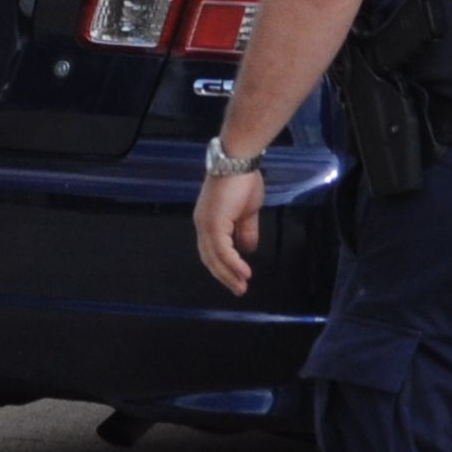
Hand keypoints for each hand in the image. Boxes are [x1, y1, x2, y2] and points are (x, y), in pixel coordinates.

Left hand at [194, 167, 264, 294]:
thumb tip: (249, 249)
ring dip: (229, 274)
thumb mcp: (247, 211)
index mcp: (208, 222)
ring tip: (242, 286)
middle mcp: (203, 225)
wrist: (238, 161)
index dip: (224, 267)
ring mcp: (206, 224)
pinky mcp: (214, 223)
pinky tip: (244, 272)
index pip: (212, 251)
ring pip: (215, 258)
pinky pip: (223, 250)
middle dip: (225, 276)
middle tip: (239, 290)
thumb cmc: (243, 180)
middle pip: (210, 258)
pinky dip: (233, 264)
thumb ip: (246, 231)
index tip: (237, 279)